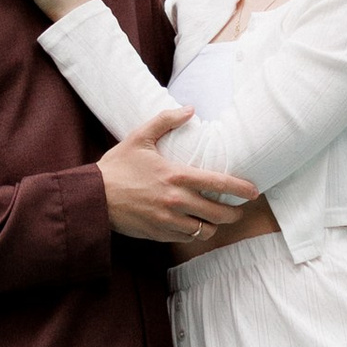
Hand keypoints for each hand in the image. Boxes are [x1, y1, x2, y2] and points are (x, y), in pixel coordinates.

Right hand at [99, 108, 261, 247]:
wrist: (93, 197)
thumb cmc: (117, 166)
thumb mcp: (140, 137)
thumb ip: (166, 121)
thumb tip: (190, 108)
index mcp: (175, 175)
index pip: (219, 184)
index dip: (241, 189)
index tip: (253, 192)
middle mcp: (176, 201)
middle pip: (218, 213)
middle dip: (234, 214)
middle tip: (238, 210)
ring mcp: (168, 221)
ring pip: (205, 230)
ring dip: (214, 226)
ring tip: (216, 220)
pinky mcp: (159, 234)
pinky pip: (186, 238)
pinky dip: (194, 233)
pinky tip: (194, 226)